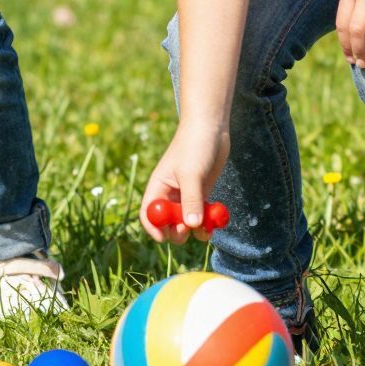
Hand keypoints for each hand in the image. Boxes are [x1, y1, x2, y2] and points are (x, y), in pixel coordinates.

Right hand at [140, 123, 228, 241]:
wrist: (211, 128)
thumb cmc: (194, 146)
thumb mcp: (191, 174)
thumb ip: (191, 199)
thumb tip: (191, 225)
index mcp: (158, 186)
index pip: (148, 213)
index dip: (153, 228)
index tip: (163, 238)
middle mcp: (170, 194)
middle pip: (168, 223)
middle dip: (177, 231)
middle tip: (189, 230)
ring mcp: (187, 195)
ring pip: (187, 222)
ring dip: (196, 229)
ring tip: (206, 226)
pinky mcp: (202, 194)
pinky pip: (201, 215)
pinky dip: (208, 221)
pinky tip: (216, 219)